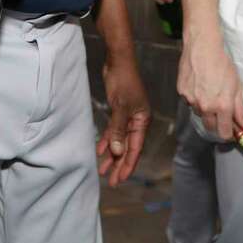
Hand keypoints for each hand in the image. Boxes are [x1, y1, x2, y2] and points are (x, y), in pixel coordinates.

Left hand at [97, 56, 150, 186]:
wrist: (118, 61)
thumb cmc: (123, 81)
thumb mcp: (120, 107)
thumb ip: (118, 130)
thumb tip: (117, 152)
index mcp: (142, 121)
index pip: (135, 148)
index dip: (128, 165)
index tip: (120, 179)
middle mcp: (137, 122)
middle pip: (128, 148)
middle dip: (119, 165)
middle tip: (111, 181)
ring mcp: (128, 117)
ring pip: (120, 141)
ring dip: (112, 155)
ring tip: (103, 170)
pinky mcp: (118, 112)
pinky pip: (113, 131)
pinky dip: (107, 140)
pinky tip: (100, 150)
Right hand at [178, 29, 242, 140]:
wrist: (203, 48)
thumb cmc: (222, 64)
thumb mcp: (236, 86)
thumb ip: (239, 109)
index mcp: (222, 106)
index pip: (224, 133)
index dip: (229, 134)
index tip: (231, 130)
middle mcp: (206, 106)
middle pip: (210, 128)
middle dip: (217, 124)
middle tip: (221, 112)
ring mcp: (192, 100)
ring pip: (199, 114)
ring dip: (205, 110)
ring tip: (209, 92)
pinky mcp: (182, 93)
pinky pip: (190, 102)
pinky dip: (195, 99)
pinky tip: (199, 86)